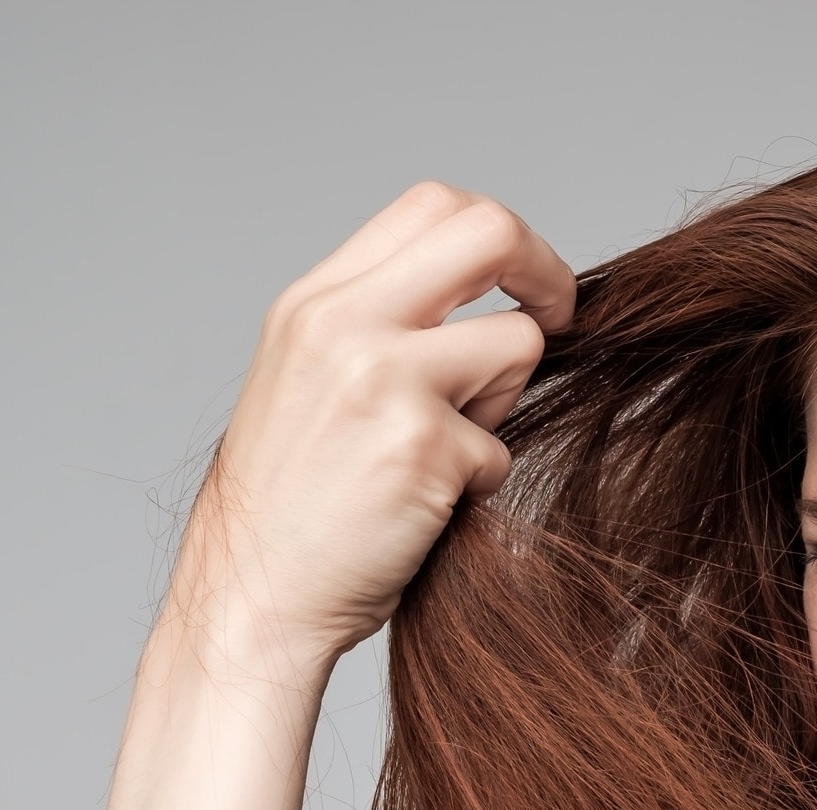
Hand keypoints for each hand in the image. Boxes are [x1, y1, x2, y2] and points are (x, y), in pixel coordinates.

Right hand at [167, 182, 575, 665]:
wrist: (252, 594)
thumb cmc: (293, 505)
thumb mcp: (312, 381)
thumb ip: (382, 327)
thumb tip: (492, 298)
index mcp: (315, 302)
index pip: (431, 207)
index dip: (502, 238)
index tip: (527, 284)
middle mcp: (345, 324)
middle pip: (488, 231)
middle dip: (547, 271)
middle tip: (564, 317)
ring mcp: (385, 380)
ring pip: (516, 344)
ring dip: (500, 405)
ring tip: (440, 454)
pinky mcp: (425, 447)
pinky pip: (500, 448)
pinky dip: (476, 483)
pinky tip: (418, 508)